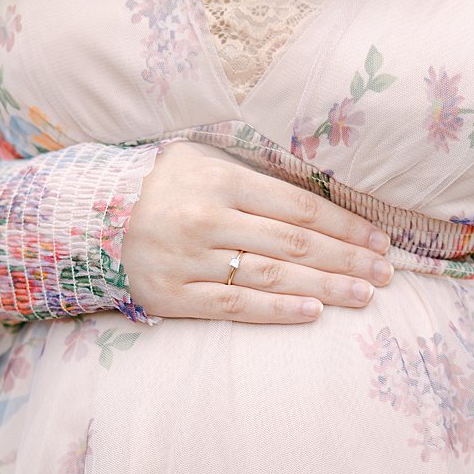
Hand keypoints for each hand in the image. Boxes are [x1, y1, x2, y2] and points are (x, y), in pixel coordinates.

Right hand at [125, 140, 393, 323]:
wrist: (87, 219)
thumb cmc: (162, 187)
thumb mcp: (203, 161)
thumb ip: (254, 176)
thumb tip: (323, 200)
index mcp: (220, 178)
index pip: (299, 207)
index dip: (345, 226)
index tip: (378, 241)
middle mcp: (206, 218)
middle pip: (294, 245)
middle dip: (347, 260)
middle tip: (385, 274)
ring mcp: (189, 260)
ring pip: (272, 277)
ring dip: (325, 288)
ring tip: (363, 296)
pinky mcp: (173, 295)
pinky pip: (234, 306)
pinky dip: (277, 311)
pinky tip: (313, 313)